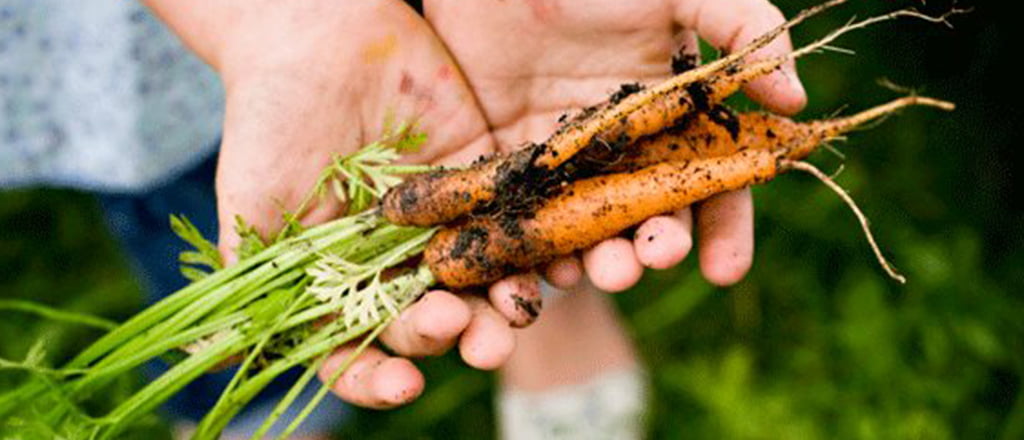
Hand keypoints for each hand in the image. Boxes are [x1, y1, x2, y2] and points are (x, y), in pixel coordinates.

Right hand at [147, 0, 540, 407]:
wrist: (314, 33)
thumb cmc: (268, 118)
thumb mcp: (251, 204)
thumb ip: (256, 280)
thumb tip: (222, 353)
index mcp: (343, 279)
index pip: (361, 347)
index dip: (379, 375)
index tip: (402, 384)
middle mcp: (398, 259)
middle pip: (434, 317)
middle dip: (457, 335)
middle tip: (478, 339)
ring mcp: (444, 219)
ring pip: (483, 276)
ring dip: (506, 301)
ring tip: (522, 308)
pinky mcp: (482, 174)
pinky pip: (516, 216)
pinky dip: (540, 240)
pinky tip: (560, 261)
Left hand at [425, 0, 806, 289]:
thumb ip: (742, 27)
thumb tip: (794, 99)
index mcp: (667, 119)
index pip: (709, 187)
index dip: (722, 233)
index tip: (725, 270)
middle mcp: (618, 152)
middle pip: (649, 220)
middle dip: (657, 249)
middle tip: (653, 259)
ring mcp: (559, 166)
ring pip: (587, 234)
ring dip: (599, 263)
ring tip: (603, 272)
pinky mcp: (500, 170)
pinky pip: (518, 229)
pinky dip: (526, 261)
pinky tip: (535, 272)